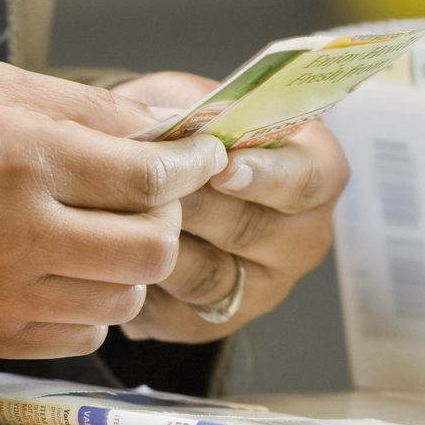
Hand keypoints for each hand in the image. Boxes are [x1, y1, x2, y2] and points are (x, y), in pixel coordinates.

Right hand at [0, 62, 226, 357]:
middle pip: (151, 248)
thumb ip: (80, 109)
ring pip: (122, 300)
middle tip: (149, 201)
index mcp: (20, 155)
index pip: (148, 176)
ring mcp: (1, 292)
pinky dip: (88, 309)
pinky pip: (78, 338)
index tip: (201, 158)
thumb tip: (159, 131)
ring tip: (99, 238)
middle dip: (166, 221)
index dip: (190, 166)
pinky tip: (62, 275)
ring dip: (128, 270)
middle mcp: (18, 230)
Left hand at [110, 72, 350, 343]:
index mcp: (315, 172)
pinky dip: (137, 284)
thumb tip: (168, 129)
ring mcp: (261, 289)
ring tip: (116, 216)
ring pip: (206, 276)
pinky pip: (173, 313)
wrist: (148, 178)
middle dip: (192, 205)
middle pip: (250, 231)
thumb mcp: (188, 100)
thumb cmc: (182, 133)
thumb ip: (190, 114)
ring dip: (157, 245)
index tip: (222, 167)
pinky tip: (109, 258)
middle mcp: (301, 238)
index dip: (265, 175)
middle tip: (147, 186)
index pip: (307, 179)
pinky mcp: (213, 323)